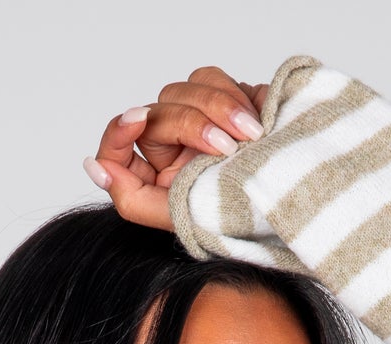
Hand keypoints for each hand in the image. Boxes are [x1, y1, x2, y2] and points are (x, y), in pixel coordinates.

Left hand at [84, 68, 269, 230]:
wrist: (296, 196)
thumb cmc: (241, 216)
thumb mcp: (178, 217)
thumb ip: (131, 198)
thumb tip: (94, 166)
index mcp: (156, 181)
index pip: (116, 148)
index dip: (119, 129)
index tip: (137, 119)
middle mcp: (173, 149)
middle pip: (156, 114)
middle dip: (191, 123)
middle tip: (226, 146)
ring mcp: (199, 123)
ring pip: (183, 90)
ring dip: (218, 107)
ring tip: (250, 136)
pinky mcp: (225, 103)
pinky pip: (211, 80)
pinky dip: (233, 97)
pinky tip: (256, 124)